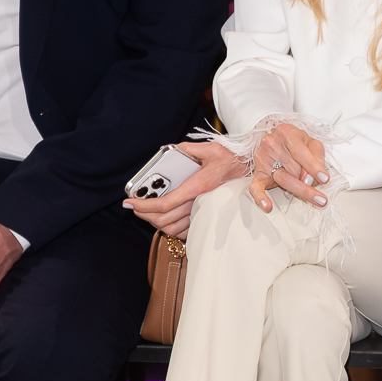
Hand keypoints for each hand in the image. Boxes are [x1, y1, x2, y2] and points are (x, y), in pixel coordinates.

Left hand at [123, 141, 250, 237]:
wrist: (252, 172)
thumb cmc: (233, 160)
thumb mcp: (212, 149)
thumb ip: (189, 149)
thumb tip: (173, 150)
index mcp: (197, 187)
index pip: (163, 204)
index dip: (142, 206)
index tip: (129, 203)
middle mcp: (199, 203)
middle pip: (163, 220)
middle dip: (144, 215)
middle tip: (136, 207)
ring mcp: (204, 212)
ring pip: (172, 229)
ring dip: (156, 223)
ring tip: (148, 213)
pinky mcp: (208, 217)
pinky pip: (185, 231)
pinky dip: (171, 229)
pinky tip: (166, 219)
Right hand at [246, 123, 331, 212]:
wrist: (275, 139)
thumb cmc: (295, 141)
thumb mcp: (311, 141)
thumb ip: (316, 155)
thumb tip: (314, 175)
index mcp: (286, 133)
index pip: (300, 152)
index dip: (313, 167)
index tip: (324, 178)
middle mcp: (271, 144)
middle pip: (293, 168)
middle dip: (308, 181)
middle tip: (321, 195)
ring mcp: (263, 159)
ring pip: (282, 179)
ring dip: (299, 190)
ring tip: (313, 197)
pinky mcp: (258, 173)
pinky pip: (256, 187)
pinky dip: (260, 197)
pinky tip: (267, 205)